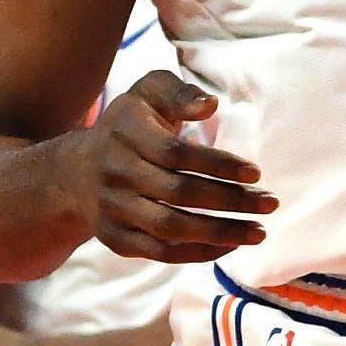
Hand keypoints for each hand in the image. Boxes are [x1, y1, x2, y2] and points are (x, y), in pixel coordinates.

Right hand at [57, 71, 274, 263]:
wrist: (74, 170)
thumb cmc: (130, 123)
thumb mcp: (149, 92)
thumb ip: (180, 93)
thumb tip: (210, 104)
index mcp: (127, 135)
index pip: (176, 154)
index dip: (218, 165)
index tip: (256, 173)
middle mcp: (115, 175)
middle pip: (178, 194)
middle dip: (230, 201)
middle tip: (271, 203)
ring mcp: (112, 210)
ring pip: (169, 228)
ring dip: (218, 233)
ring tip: (258, 232)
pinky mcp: (113, 238)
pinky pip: (156, 252)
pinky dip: (194, 253)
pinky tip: (229, 246)